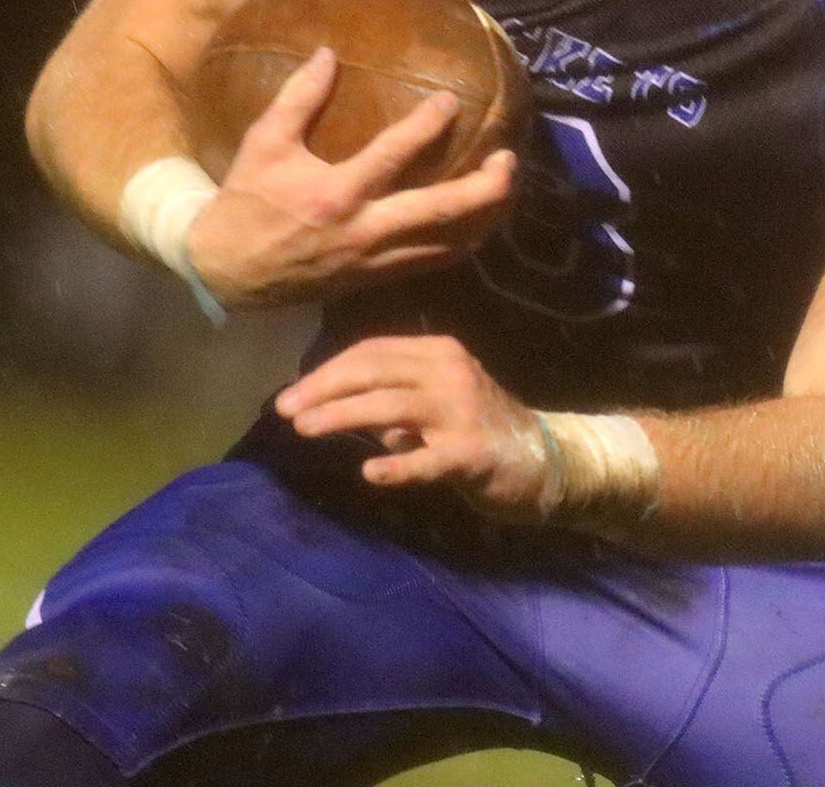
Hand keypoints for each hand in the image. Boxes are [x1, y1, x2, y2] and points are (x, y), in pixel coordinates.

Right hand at [186, 47, 514, 308]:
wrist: (228, 272)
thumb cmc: (247, 202)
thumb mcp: (265, 144)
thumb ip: (298, 98)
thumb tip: (328, 53)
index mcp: (337, 194)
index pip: (395, 154)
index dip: (428, 125)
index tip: (453, 100)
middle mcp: (365, 230)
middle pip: (443, 212)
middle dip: (485, 188)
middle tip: (509, 159)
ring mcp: (376, 260)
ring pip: (449, 245)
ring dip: (486, 218)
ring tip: (507, 188)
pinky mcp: (378, 278)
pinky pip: (433, 262)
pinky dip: (463, 243)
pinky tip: (480, 222)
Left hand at [276, 335, 556, 520]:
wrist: (540, 459)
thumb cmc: (474, 429)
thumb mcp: (430, 403)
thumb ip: (386, 400)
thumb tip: (326, 404)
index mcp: (438, 352)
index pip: (372, 351)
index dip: (326, 371)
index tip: (290, 394)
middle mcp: (450, 372)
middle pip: (375, 371)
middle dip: (324, 388)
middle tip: (283, 409)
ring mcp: (462, 411)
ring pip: (392, 405)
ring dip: (343, 416)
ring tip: (305, 429)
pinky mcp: (471, 453)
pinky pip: (428, 460)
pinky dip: (398, 465)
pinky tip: (370, 473)